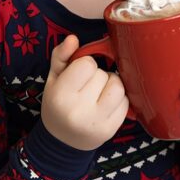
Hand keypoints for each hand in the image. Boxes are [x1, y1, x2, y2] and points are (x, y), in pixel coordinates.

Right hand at [41, 36, 128, 150]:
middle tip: (87, 87)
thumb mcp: (53, 79)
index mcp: (60, 95)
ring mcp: (96, 122)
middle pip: (103, 74)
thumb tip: (73, 38)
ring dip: (112, 85)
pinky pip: (125, 102)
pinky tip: (106, 104)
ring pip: (118, 86)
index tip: (79, 75)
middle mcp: (78, 111)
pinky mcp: (110, 130)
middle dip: (97, 76)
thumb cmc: (58, 104)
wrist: (62, 141)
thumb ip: (61, 56)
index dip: (85, 65)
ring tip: (99, 93)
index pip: (87, 64)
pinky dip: (119, 99)